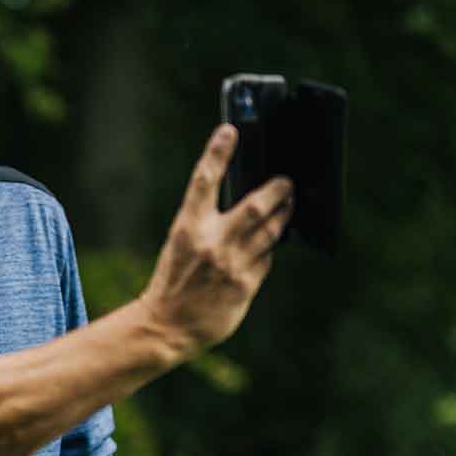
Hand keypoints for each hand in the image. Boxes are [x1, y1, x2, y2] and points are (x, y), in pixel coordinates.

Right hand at [140, 123, 292, 360]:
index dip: (217, 153)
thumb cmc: (172, 281)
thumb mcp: (180, 246)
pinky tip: (270, 243)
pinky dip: (270, 248)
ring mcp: (231, 265)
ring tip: (289, 204)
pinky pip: (266, 258)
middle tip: (287, 180)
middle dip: (277, 189)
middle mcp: (211, 243)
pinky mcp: (245, 285)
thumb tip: (243, 206)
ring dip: (283, 215)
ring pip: (270, 231)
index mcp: (186, 229)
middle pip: (255, 205)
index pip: (203, 182)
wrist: (167, 326)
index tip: (230, 130)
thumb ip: (206, 225)